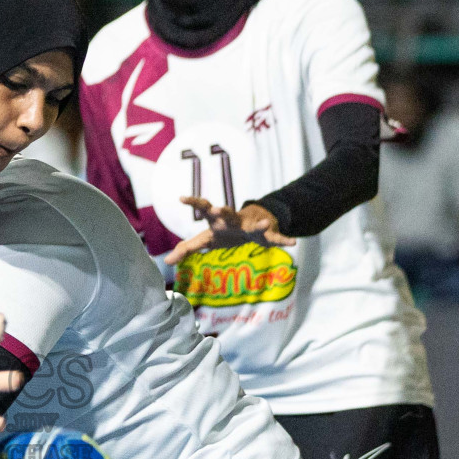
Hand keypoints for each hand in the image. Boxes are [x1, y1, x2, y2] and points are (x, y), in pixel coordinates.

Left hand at [164, 198, 295, 265]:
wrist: (253, 223)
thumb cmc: (224, 232)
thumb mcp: (205, 240)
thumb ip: (185, 248)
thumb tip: (165, 261)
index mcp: (216, 219)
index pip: (203, 208)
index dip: (193, 202)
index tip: (181, 197)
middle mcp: (233, 219)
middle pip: (226, 214)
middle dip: (221, 212)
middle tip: (214, 209)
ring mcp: (250, 225)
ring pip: (253, 224)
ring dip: (257, 224)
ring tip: (262, 221)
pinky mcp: (265, 233)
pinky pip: (275, 237)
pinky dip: (283, 240)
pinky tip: (293, 243)